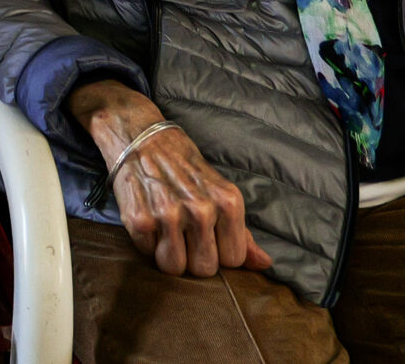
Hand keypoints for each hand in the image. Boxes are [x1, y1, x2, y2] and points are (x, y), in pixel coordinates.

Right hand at [70, 80, 270, 277]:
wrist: (140, 136)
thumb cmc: (183, 166)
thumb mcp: (220, 192)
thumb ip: (242, 232)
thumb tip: (265, 263)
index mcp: (227, 203)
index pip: (233, 260)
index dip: (218, 253)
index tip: (206, 237)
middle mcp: (201, 209)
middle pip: (205, 269)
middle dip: (193, 257)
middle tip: (183, 233)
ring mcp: (169, 215)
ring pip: (175, 268)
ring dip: (168, 253)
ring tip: (165, 229)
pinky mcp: (140, 220)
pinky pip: (147, 254)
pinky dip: (146, 242)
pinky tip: (148, 218)